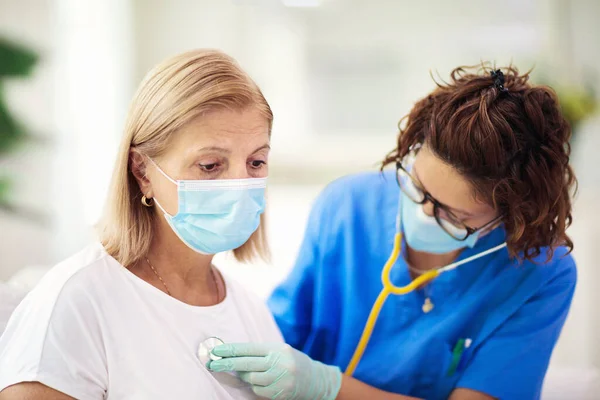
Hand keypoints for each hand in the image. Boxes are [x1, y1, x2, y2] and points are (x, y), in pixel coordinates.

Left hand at [208, 342, 341, 399]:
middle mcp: (279, 363)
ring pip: (251, 379)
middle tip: (213, 364)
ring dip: (245, 377)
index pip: (249, 349)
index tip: (217, 351)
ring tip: (250, 374)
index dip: (231, 350)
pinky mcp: (280, 393)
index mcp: (277, 349)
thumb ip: (261, 353)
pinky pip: (259, 390)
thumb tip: (234, 356)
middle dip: (227, 364)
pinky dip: (257, 387)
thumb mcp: (280, 351)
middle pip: (246, 364)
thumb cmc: (293, 362)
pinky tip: (264, 382)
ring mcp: (280, 379)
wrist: (316, 379)